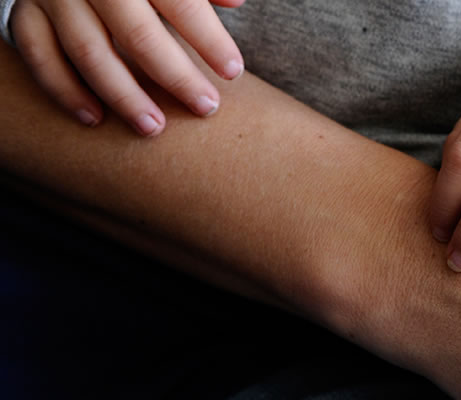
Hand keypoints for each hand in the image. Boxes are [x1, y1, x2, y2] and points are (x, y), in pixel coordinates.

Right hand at [10, 0, 244, 135]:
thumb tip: (236, 1)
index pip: (180, 3)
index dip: (208, 38)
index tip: (233, 71)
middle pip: (138, 34)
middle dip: (175, 76)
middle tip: (207, 107)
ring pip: (90, 52)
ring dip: (124, 96)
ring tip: (155, 128)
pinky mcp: (27, 12)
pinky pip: (39, 54)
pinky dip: (64, 89)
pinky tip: (95, 119)